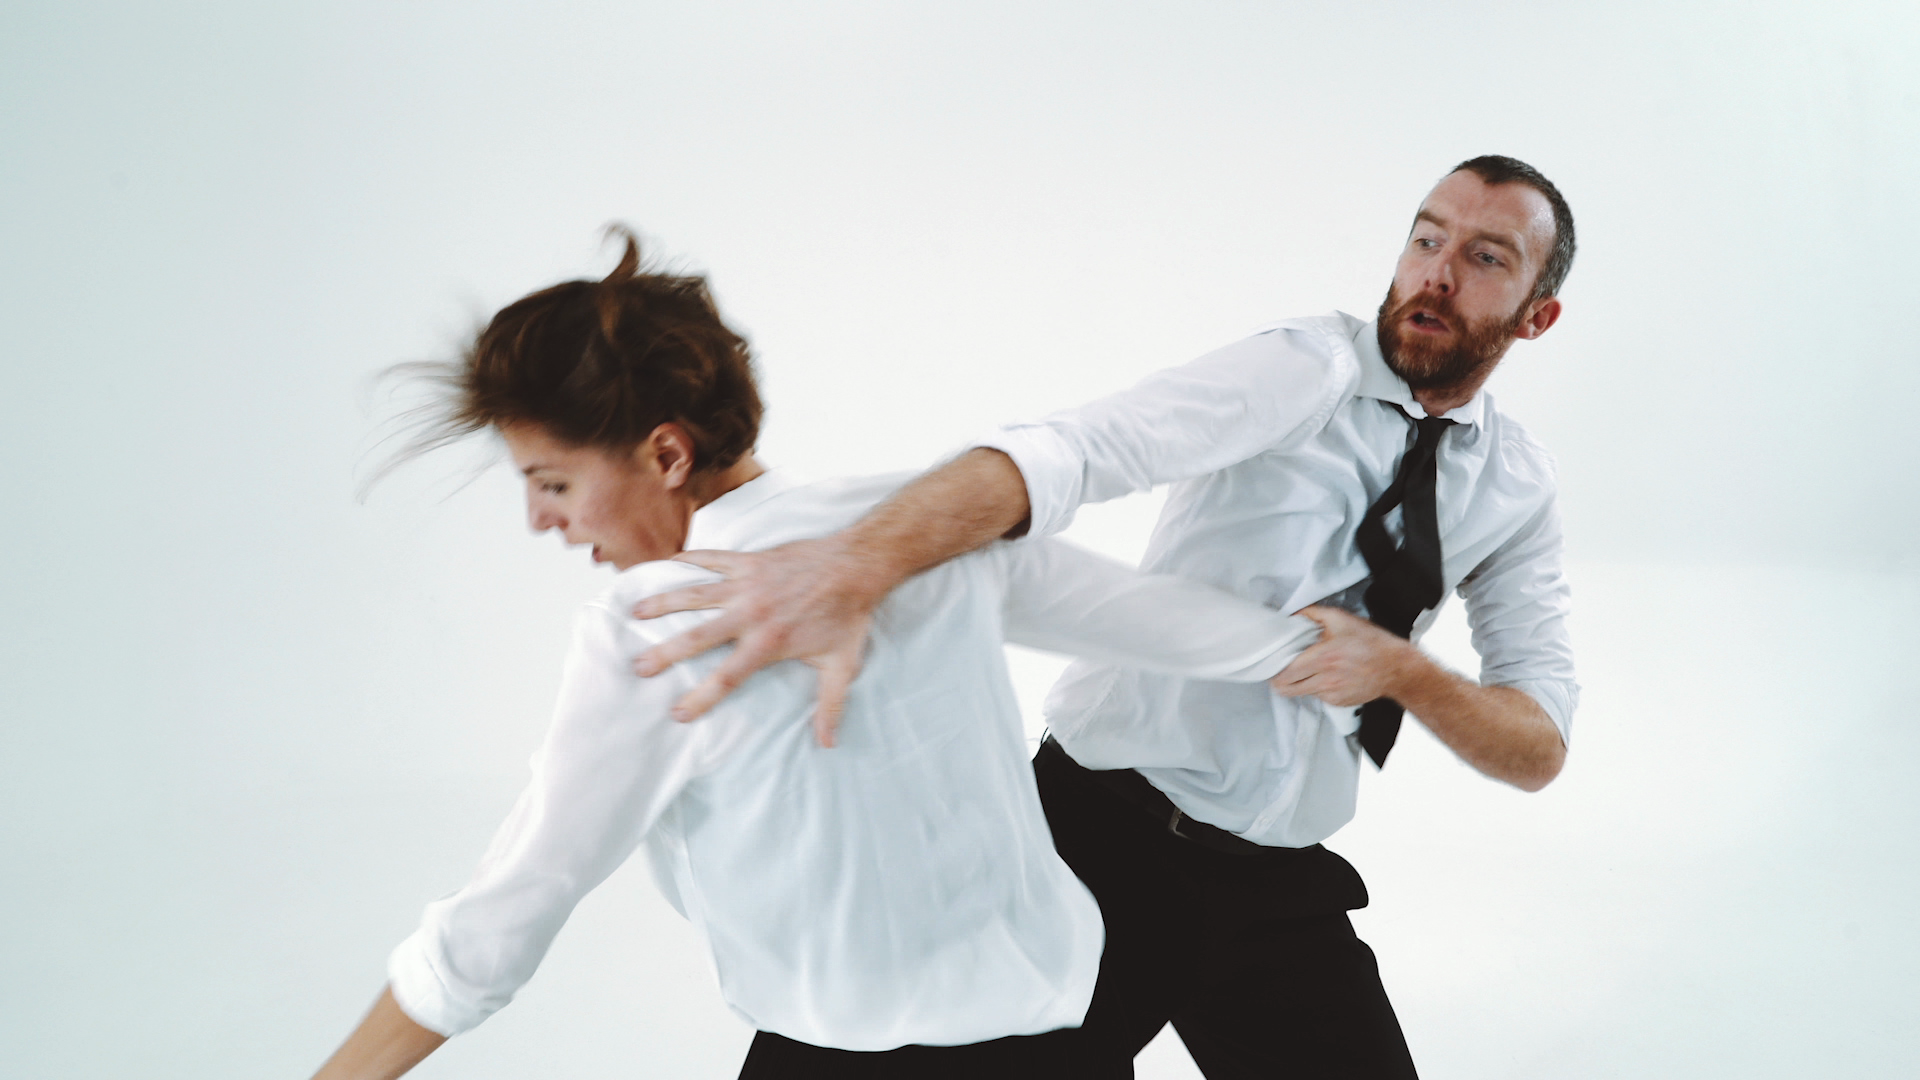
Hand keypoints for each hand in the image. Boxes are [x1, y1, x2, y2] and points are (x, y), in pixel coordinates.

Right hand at [630, 537, 880, 746]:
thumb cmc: (849, 616)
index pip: (727, 676)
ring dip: (663, 602)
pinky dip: (688, 560)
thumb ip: (830, 705)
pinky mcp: (750, 561)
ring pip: (695, 593)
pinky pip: (712, 558)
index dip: (701, 697)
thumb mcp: (843, 666)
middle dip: (666, 652)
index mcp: (769, 643)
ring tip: (635, 612)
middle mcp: (751, 613)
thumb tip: (827, 743)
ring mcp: (748, 584)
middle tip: (639, 666)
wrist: (857, 566)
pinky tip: (665, 564)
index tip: (678, 712)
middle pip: (698, 636)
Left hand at [1269, 605, 1416, 707]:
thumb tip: (1292, 616)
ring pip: (1302, 692)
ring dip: (1300, 683)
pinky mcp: (1339, 702)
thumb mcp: (1341, 619)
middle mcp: (1325, 680)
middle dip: (1280, 680)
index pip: (1285, 674)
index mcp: (1322, 658)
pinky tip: (1328, 675)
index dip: (1274, 670)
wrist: (1397, 668)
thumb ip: (1313, 613)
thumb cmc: (1370, 642)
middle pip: (1287, 689)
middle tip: (1283, 669)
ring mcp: (1332, 694)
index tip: (1274, 662)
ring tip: (1309, 669)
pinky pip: (1318, 696)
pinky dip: (1318, 687)